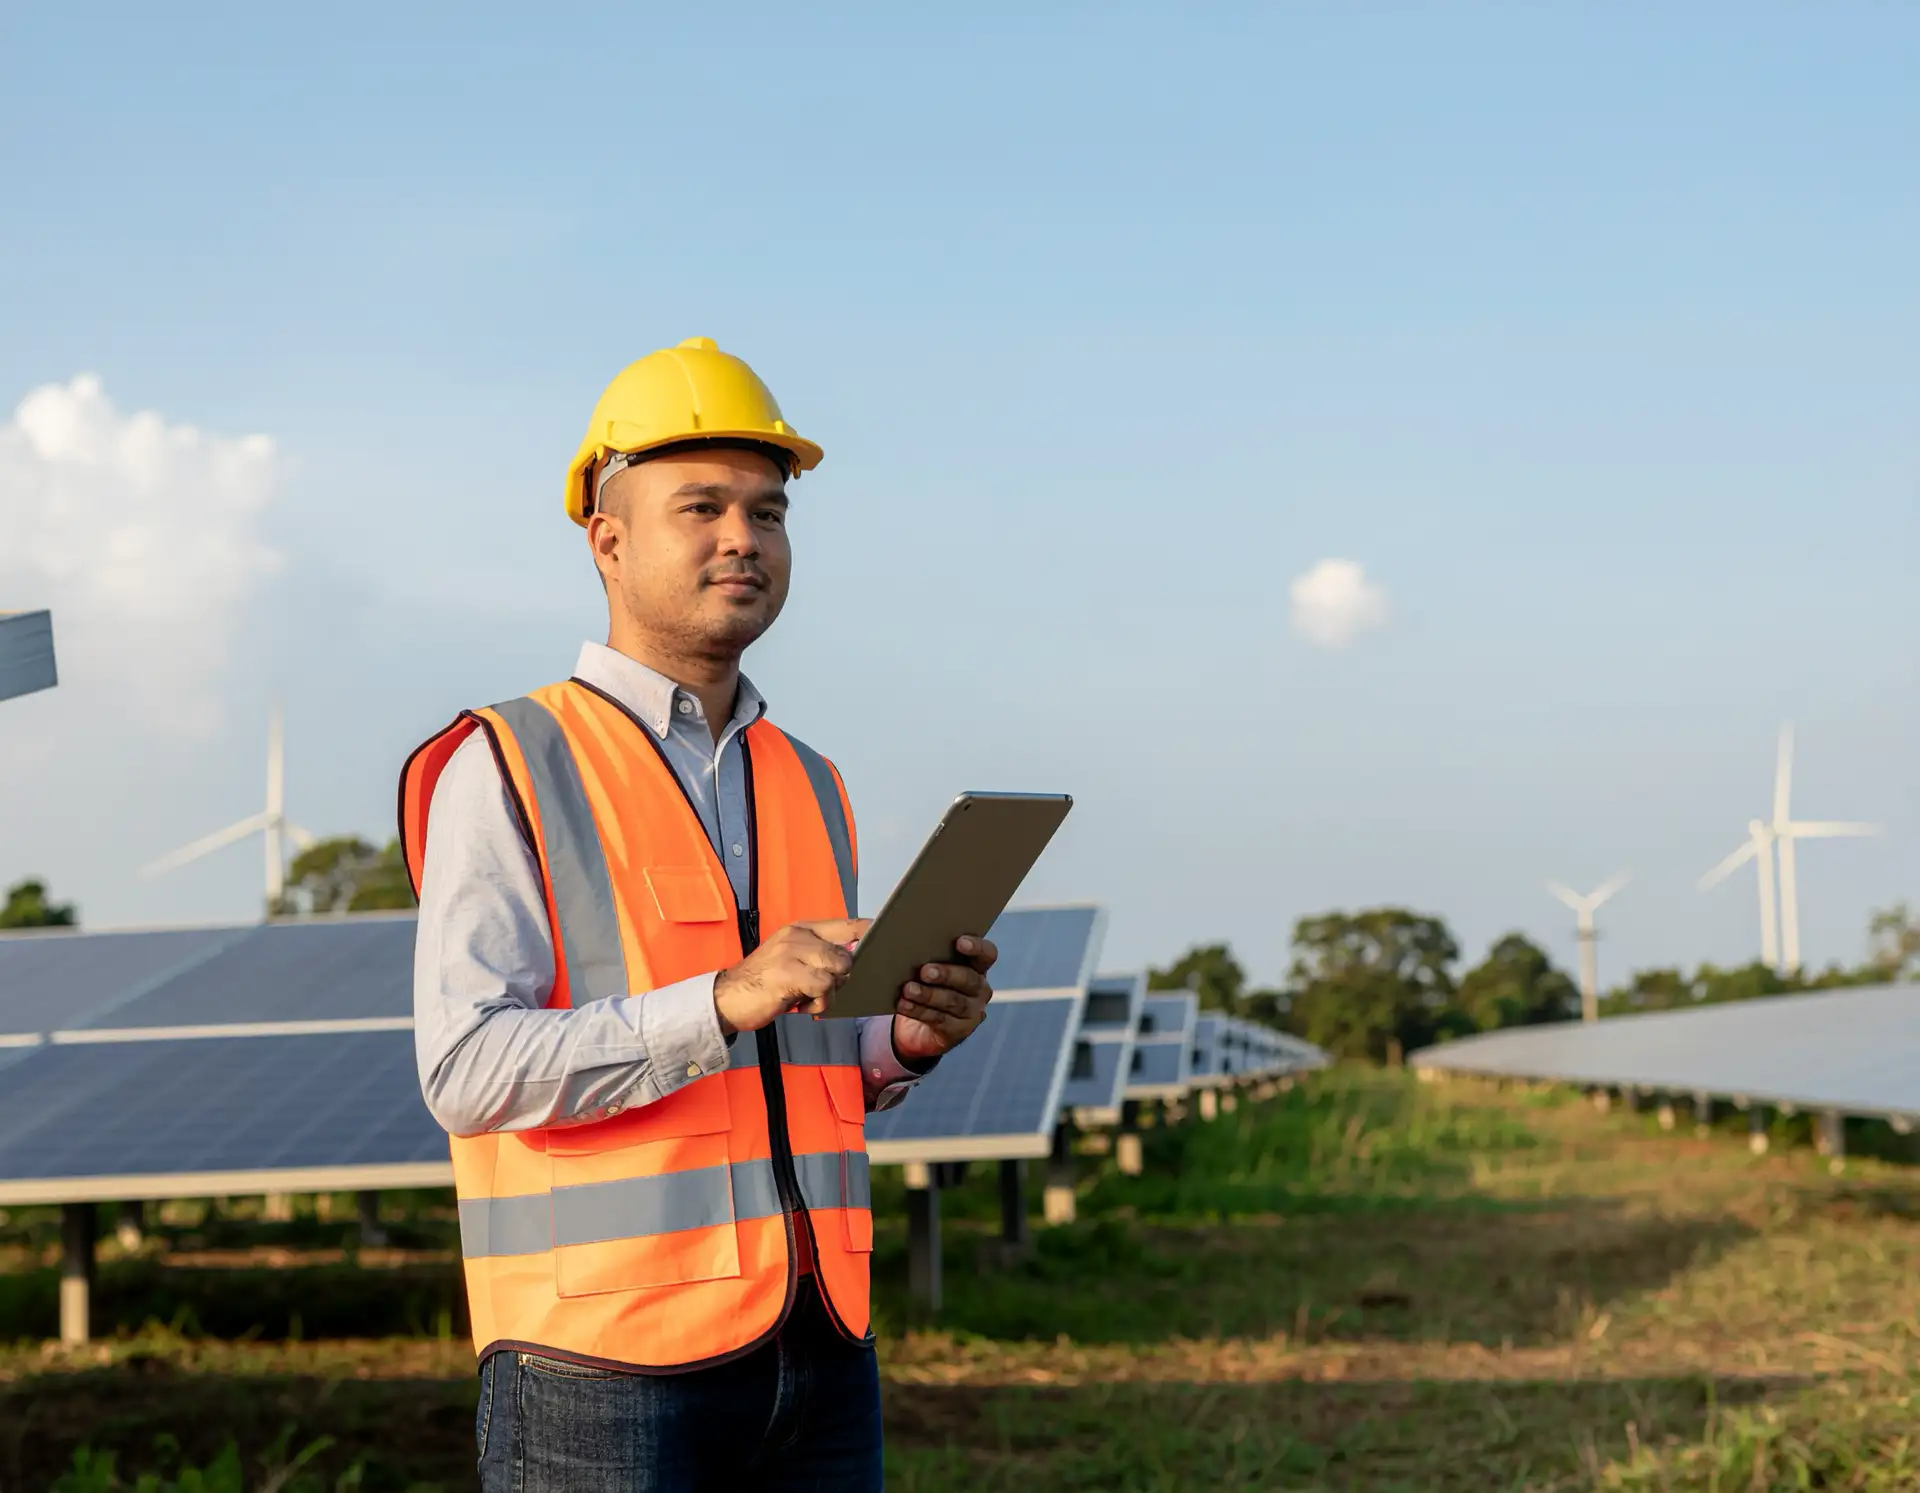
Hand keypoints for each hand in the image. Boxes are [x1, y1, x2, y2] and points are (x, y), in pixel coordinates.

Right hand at [714, 918, 870, 1034]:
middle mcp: (797, 935)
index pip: (845, 925)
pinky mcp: (788, 973)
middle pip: (846, 953)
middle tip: (821, 989)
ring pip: (836, 970)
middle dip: (840, 977)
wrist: (727, 998)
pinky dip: (818, 1003)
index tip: (882, 939)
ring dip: (828, 993)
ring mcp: (791, 952)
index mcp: (801, 929)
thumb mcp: (792, 960)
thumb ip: (820, 955)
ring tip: (808, 998)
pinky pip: (823, 987)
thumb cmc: (763, 982)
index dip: (867, 932)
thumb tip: (854, 960)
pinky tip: (802, 1005)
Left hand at [892, 934, 997, 1062]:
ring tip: (908, 989)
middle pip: (969, 980)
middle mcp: (979, 988)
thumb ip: (921, 949)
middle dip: (946, 974)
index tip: (958, 942)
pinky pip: (939, 1019)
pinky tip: (903, 1004)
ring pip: (953, 1002)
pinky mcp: (957, 1031)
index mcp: (976, 967)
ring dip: (929, 994)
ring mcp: (971, 1012)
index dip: (977, 947)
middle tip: (924, 970)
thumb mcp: (925, 964)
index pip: (987, 955)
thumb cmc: (924, 984)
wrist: (920, 1026)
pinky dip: (919, 1010)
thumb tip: (893, 930)